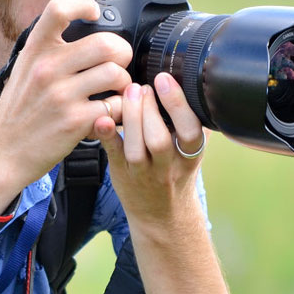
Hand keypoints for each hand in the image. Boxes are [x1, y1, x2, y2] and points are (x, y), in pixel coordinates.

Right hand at [0, 0, 132, 185]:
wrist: (4, 150)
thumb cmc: (19, 106)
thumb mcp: (27, 63)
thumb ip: (51, 32)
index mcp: (35, 50)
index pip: (59, 8)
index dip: (84, 3)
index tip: (93, 13)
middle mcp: (47, 69)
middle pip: (105, 43)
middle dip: (122, 52)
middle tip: (118, 62)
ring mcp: (61, 96)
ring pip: (115, 74)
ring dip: (123, 82)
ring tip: (115, 89)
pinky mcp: (75, 122)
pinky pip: (114, 106)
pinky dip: (118, 110)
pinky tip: (107, 111)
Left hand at [94, 72, 206, 225]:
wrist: (162, 215)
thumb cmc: (176, 171)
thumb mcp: (191, 150)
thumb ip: (191, 123)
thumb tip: (189, 82)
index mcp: (190, 156)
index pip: (190, 131)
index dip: (178, 105)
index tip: (164, 79)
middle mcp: (168, 167)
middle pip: (160, 139)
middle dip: (149, 108)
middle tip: (142, 85)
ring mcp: (144, 173)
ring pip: (137, 148)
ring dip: (131, 117)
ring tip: (129, 92)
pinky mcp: (122, 173)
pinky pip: (114, 154)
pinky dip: (107, 136)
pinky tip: (101, 118)